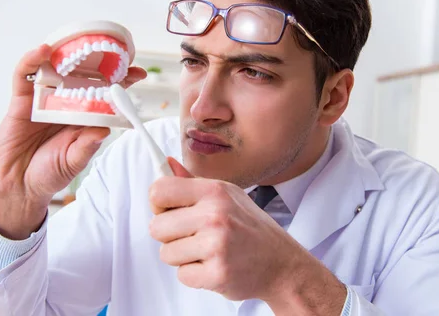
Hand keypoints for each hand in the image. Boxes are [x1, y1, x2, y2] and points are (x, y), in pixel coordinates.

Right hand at [0, 44, 145, 239]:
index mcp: (83, 117)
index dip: (121, 82)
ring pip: (56, 70)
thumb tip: (105, 130)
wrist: (17, 187)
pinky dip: (32, 61)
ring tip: (81, 42)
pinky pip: (26, 76)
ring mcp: (44, 101)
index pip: (106, 94)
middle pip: (84, 75)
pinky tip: (43, 51)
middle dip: (99, 61)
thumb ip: (87, 146)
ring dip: (67, 54)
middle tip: (113, 49)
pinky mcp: (21, 101)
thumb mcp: (73, 161)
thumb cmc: (47, 175)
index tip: (138, 73)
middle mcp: (66, 105)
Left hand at [148, 158, 345, 314]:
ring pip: (166, 253)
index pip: (159, 191)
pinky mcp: (217, 273)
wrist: (282, 263)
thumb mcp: (227, 195)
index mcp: (214, 190)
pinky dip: (195, 275)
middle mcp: (215, 214)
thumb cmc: (250, 227)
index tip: (169, 211)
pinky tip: (214, 265)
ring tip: (207, 251)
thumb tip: (166, 163)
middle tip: (193, 236)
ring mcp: (217, 244)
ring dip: (182, 257)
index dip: (158, 205)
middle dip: (169, 235)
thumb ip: (191, 182)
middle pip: (156, 227)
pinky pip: (182, 275)